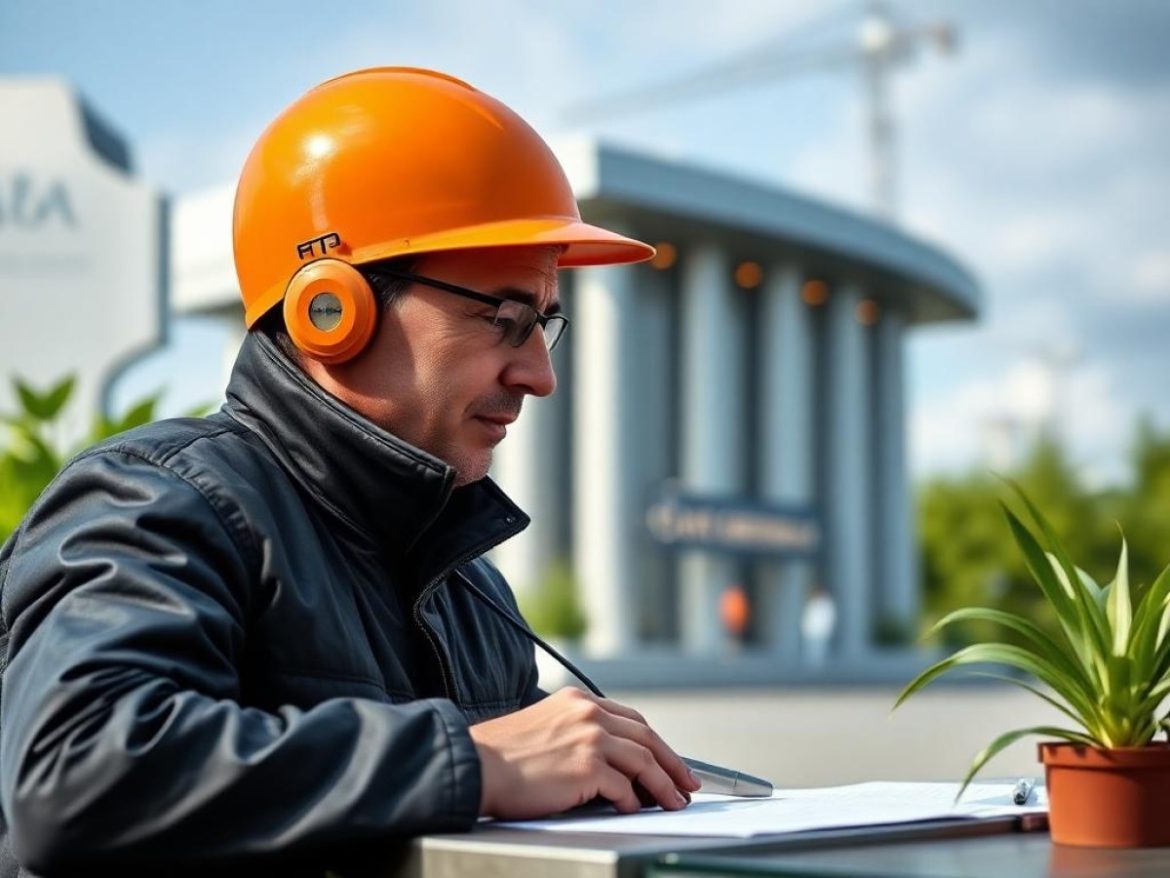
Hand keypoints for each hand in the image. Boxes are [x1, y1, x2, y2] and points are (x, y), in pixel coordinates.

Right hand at [468, 687, 700, 818]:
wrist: (476, 765)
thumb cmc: (502, 755)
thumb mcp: (544, 726)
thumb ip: (575, 733)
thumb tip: (607, 763)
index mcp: (578, 701)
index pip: (631, 719)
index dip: (655, 742)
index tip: (668, 759)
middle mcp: (589, 713)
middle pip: (646, 737)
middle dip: (672, 763)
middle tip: (686, 783)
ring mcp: (591, 738)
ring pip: (644, 762)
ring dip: (663, 786)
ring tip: (673, 803)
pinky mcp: (588, 767)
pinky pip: (625, 788)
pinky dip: (634, 802)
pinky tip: (634, 810)